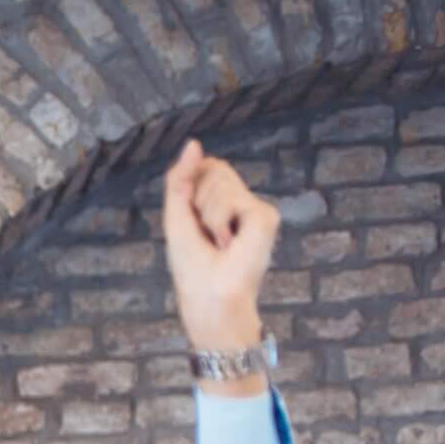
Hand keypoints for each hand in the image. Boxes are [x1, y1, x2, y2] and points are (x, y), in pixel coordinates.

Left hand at [163, 139, 276, 354]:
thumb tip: (194, 143)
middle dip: (196, 200)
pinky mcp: (266, 217)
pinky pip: (231, 199)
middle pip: (213, 169)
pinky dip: (219, 221)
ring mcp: (256, 210)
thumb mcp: (178, 218)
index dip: (190, 184)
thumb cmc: (193, 268)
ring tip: (217, 241)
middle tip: (205, 233)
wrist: (209, 301)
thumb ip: (180, 180)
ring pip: (220, 181)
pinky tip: (228, 242)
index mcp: (223, 204)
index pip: (207, 168)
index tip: (191, 217)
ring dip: (206, 213)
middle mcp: (243, 203)